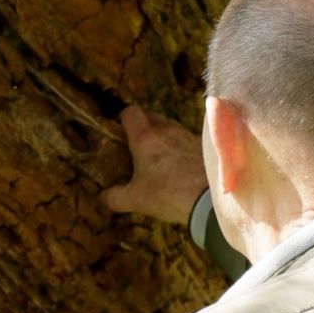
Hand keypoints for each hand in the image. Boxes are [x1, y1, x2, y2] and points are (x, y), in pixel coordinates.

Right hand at [102, 105, 207, 223]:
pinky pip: (185, 139)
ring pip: (170, 126)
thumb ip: (115, 197)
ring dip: (162, 136)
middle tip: (137, 145)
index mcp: (145, 138)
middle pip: (151, 115)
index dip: (123, 118)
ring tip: (159, 156)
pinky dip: (179, 146)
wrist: (210, 199)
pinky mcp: (203, 146)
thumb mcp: (135, 200)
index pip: (131, 112)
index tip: (121, 130)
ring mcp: (186, 136)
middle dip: (143, 125)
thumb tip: (104, 196)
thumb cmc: (168, 195)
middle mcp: (166, 130)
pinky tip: (179, 165)